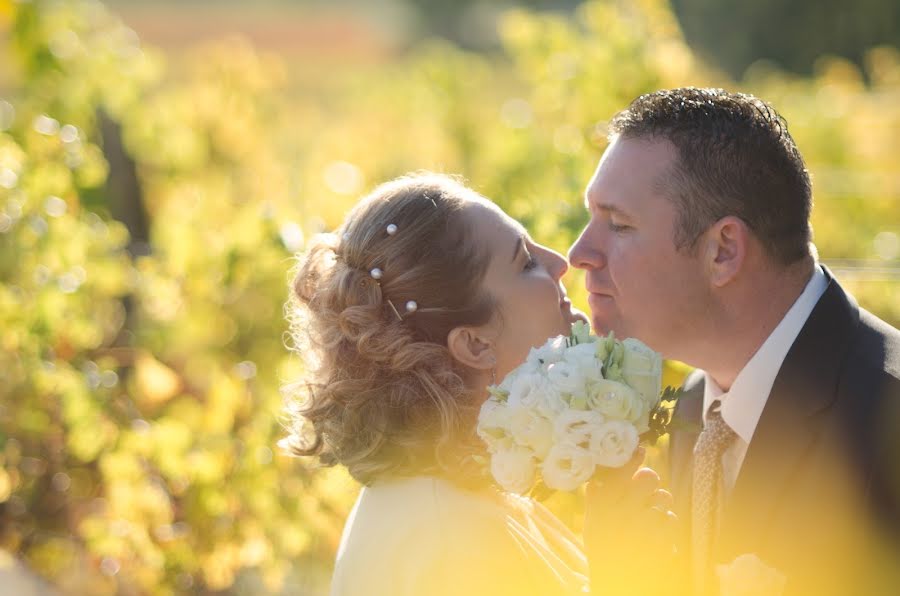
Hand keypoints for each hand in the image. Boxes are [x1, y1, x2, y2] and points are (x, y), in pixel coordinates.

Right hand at [583, 448, 678, 593]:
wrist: (617, 584)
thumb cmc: (603, 550)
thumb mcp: (592, 525)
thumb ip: (595, 501)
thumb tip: (597, 479)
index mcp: (604, 505)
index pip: (620, 471)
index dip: (633, 457)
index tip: (640, 448)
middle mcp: (624, 511)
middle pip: (650, 478)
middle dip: (650, 482)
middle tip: (645, 494)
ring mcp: (645, 525)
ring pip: (664, 497)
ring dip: (659, 506)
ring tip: (648, 520)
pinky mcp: (663, 539)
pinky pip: (671, 519)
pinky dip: (666, 527)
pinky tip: (655, 537)